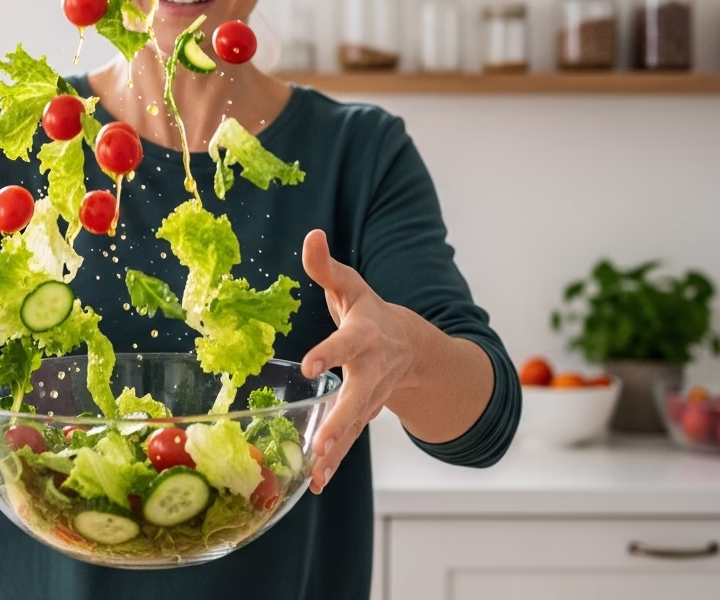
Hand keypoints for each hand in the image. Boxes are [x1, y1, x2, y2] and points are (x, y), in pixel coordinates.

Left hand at [299, 229, 429, 493]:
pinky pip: (350, 440)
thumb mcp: (351, 287)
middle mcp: (372, 370)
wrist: (411, 348)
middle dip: (342, 420)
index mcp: (365, 336)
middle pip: (358, 397)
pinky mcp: (364, 415)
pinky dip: (335, 463)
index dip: (328, 353)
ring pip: (355, 426)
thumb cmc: (371, 313)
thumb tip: (310, 236)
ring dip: (338, 450)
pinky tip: (317, 482)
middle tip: (324, 442)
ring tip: (318, 472)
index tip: (308, 367)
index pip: (345, 343)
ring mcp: (371, 397)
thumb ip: (327, 267)